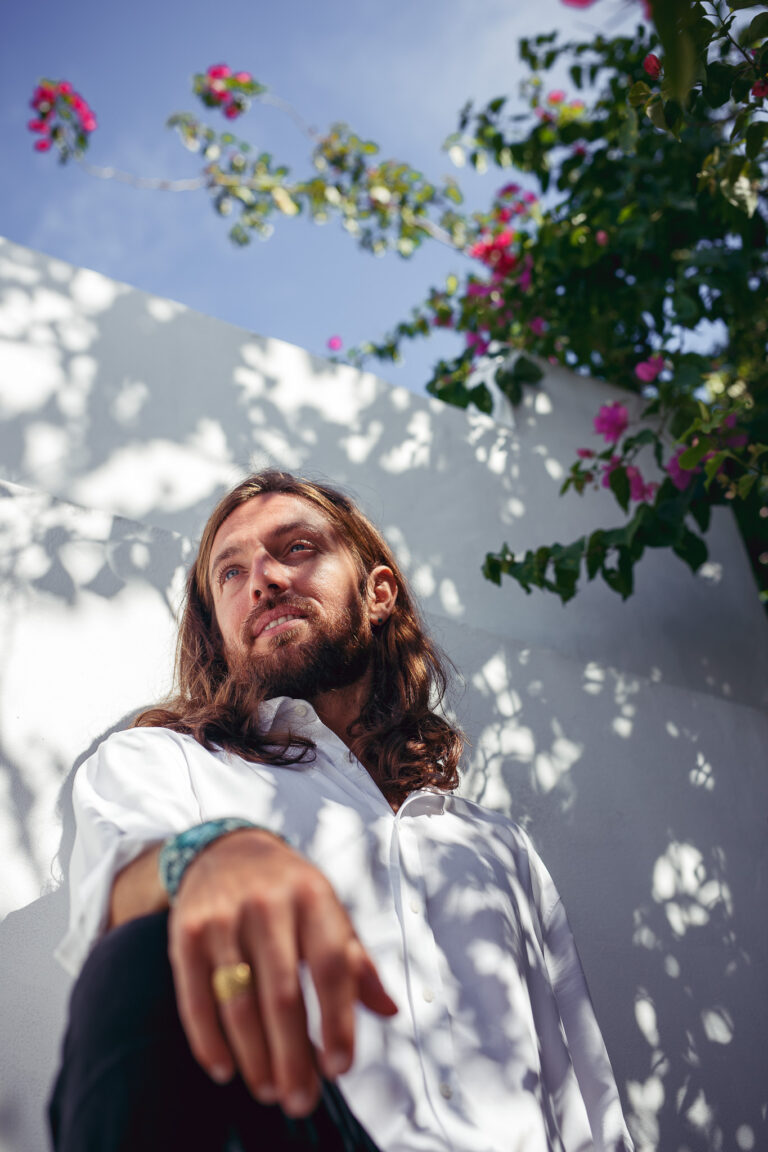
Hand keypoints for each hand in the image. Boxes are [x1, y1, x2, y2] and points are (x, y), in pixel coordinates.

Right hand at [167, 828, 396, 1116]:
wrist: (226, 849)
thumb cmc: (289, 890)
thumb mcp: (328, 910)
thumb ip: (355, 960)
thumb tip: (389, 1010)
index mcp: (313, 897)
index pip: (331, 966)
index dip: (337, 1020)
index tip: (339, 1067)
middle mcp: (268, 904)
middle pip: (282, 994)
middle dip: (292, 1056)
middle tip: (301, 1100)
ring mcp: (224, 918)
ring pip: (238, 1002)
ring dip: (254, 1057)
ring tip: (269, 1091)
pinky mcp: (187, 933)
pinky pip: (195, 998)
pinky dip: (208, 1041)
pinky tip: (225, 1070)